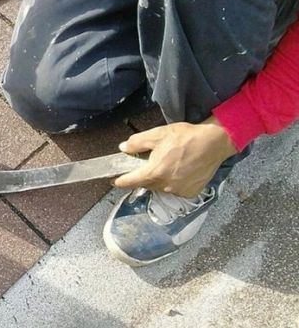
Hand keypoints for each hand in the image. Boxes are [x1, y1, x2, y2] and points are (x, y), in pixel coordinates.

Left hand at [113, 116, 237, 196]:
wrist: (214, 142)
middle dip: (144, 175)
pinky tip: (180, 171)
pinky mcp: (190, 192)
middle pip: (146, 184)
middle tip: (150, 163)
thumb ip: (137, 143)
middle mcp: (165, 185)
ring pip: (160, 188)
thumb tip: (123, 148)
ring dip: (159, 179)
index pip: (130, 182)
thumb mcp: (157, 135)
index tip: (114, 181)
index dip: (120, 181)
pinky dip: (174, 183)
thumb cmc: (186, 137)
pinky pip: (175, 190)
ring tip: (168, 164)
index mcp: (154, 172)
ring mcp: (178, 190)